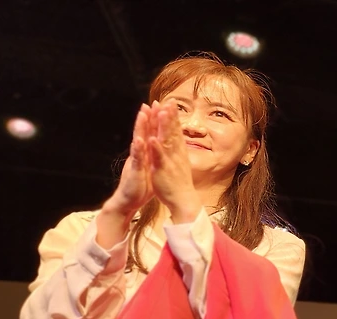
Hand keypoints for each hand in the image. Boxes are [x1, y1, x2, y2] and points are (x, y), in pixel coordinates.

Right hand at [96, 104, 155, 248]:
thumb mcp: (150, 167)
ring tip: (142, 114)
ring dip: (140, 128)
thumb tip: (157, 146)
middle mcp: (140, 154)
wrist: (129, 200)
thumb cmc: (141, 185)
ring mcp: (136, 161)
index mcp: (146, 153)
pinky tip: (139, 140)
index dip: (155, 121)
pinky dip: (138, 149)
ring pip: (138, 141)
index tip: (160, 106)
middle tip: (149, 103)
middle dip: (146, 118)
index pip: (151, 133)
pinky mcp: (135, 171)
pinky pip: (137, 159)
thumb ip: (152, 155)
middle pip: (143, 133)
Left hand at [147, 101, 200, 222]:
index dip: (173, 116)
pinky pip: (159, 157)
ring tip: (162, 113)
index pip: (176, 130)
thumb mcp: (179, 163)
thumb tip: (177, 141)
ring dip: (165, 127)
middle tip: (169, 101)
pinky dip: (156, 148)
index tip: (170, 103)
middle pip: (173, 131)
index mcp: (178, 152)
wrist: (183, 200)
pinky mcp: (163, 170)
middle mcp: (176, 154)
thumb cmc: (179, 183)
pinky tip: (152, 138)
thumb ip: (177, 151)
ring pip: (167, 141)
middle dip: (170, 116)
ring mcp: (170, 161)